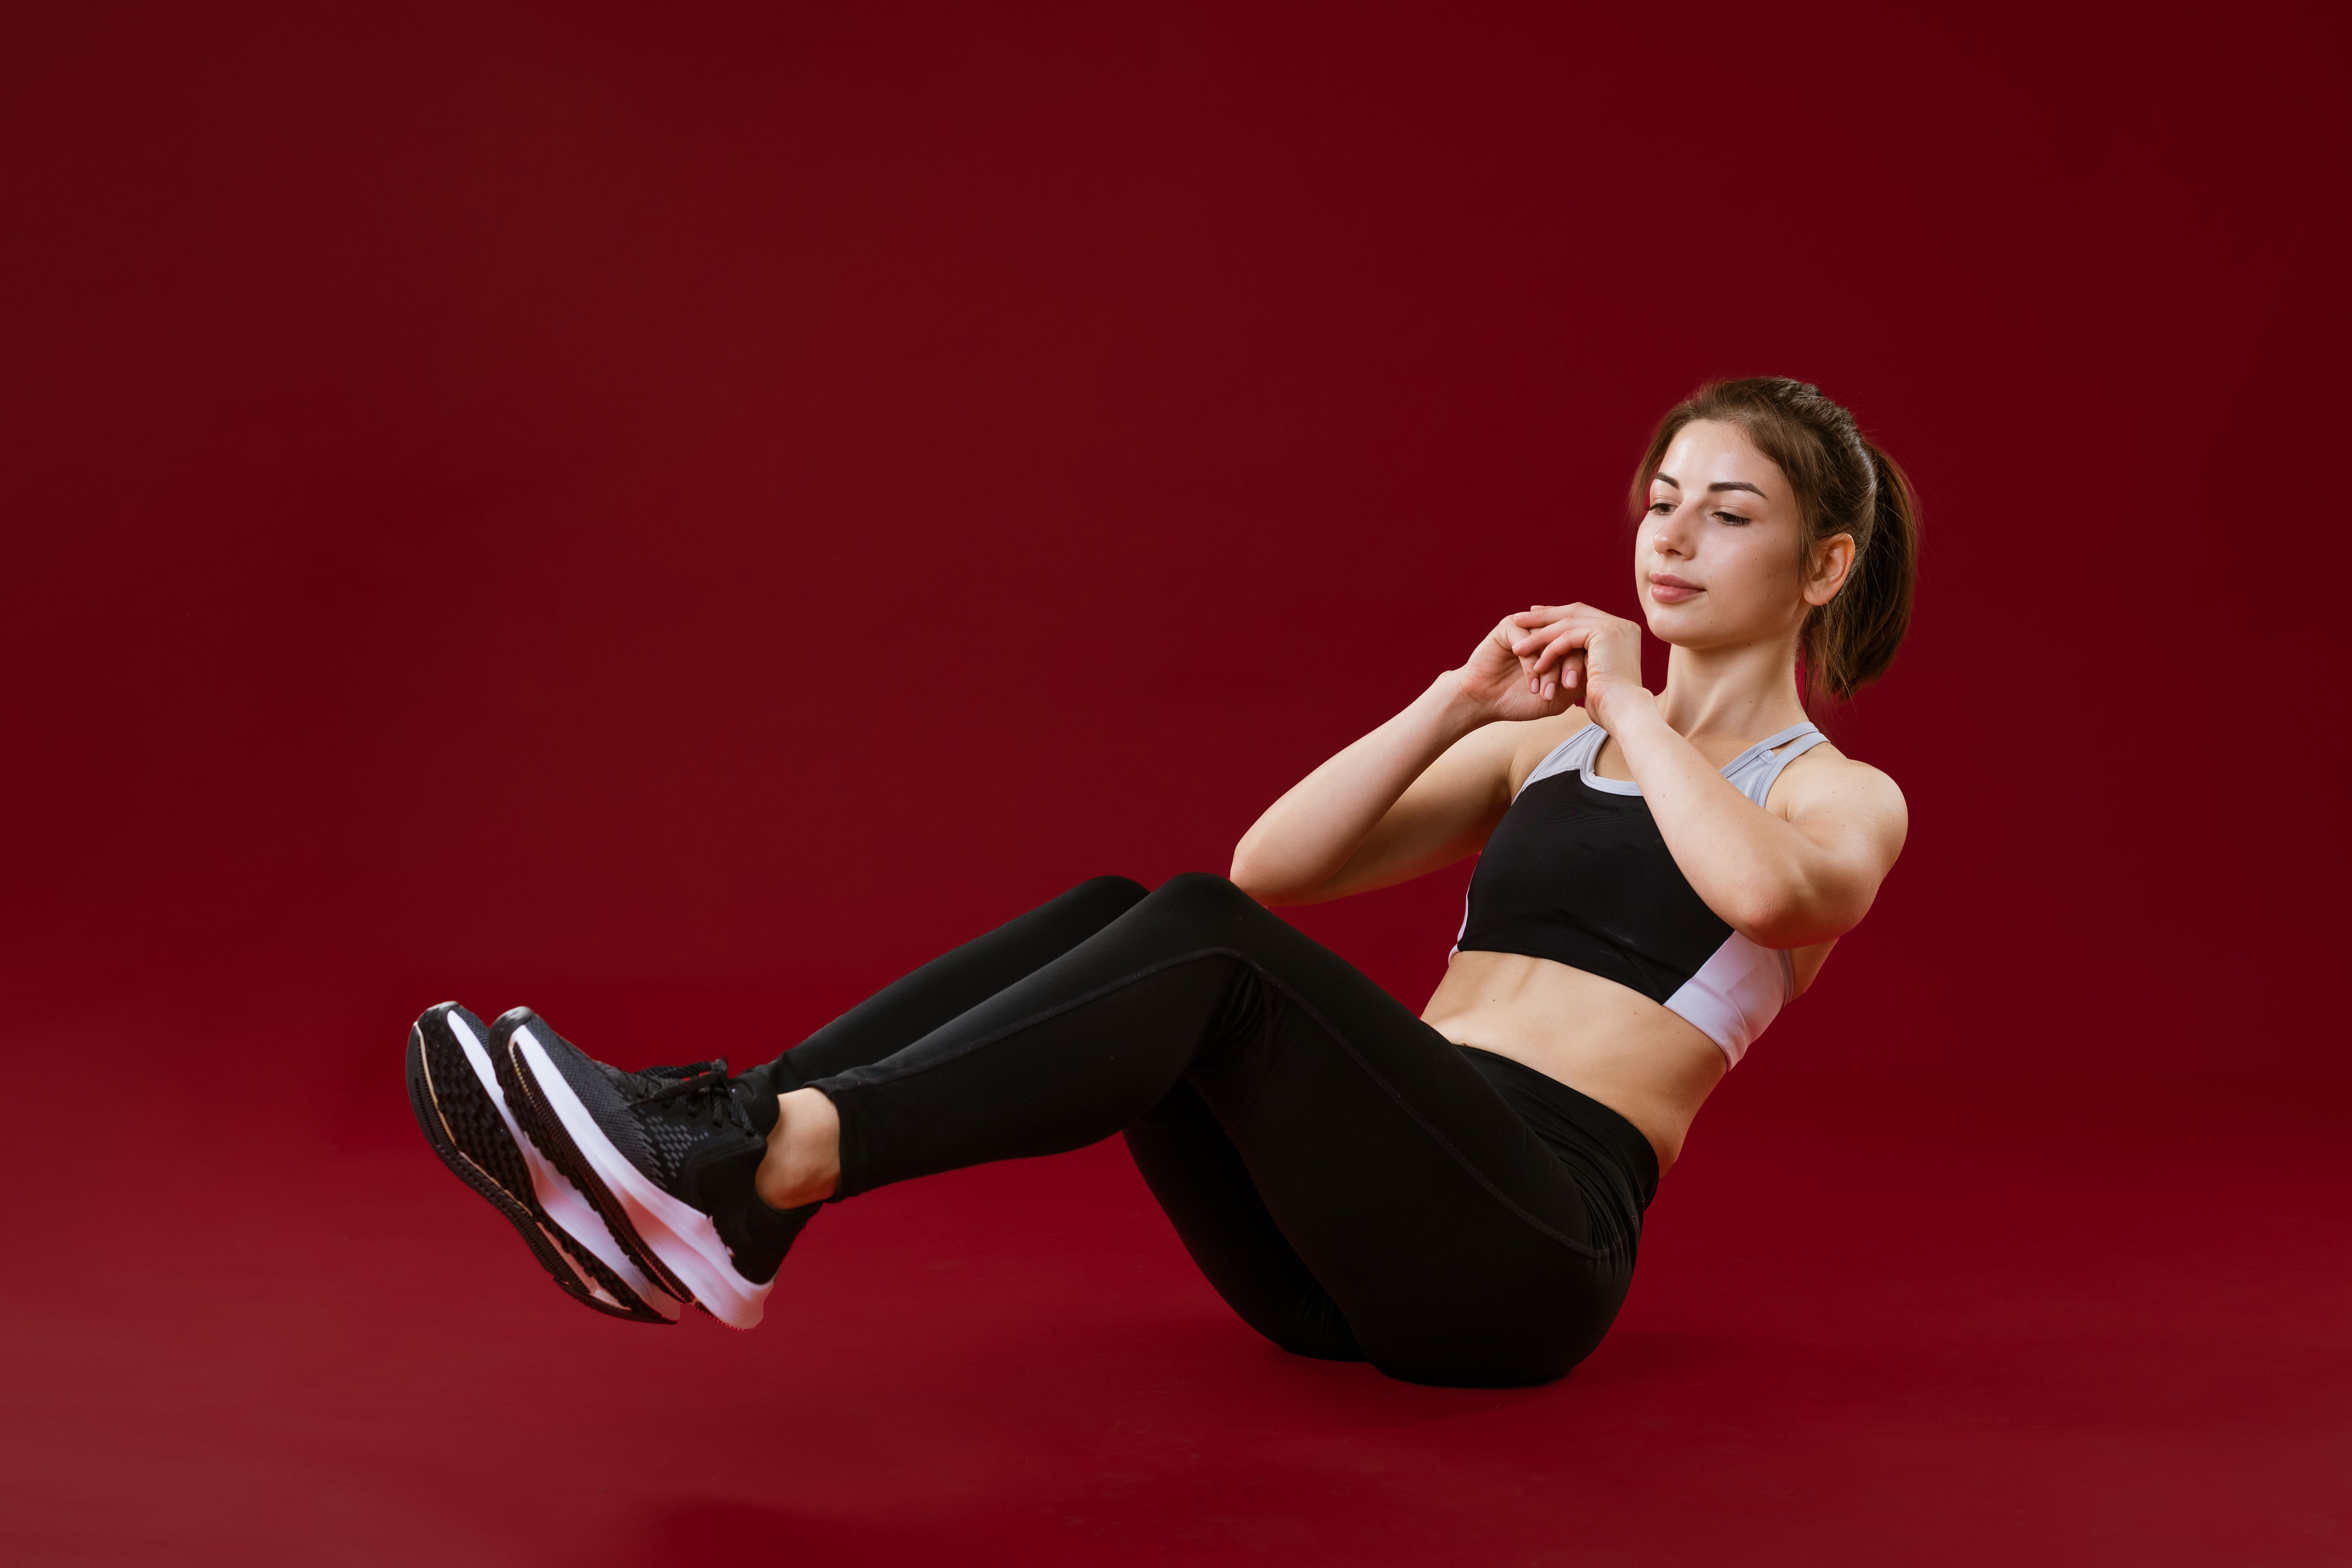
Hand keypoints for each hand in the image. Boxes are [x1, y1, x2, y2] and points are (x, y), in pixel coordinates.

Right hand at [1453, 610, 1583, 722]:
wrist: (1486, 703)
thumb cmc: (1521, 700)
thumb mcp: (1558, 697)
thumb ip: (1578, 683)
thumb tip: (1599, 672)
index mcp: (1561, 643)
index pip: (1584, 644)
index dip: (1587, 664)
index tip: (1582, 688)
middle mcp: (1547, 631)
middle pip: (1571, 639)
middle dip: (1570, 666)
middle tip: (1569, 687)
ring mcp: (1529, 627)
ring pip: (1550, 641)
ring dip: (1550, 669)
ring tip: (1547, 692)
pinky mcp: (1510, 627)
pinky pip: (1528, 642)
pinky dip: (1531, 666)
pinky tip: (1531, 685)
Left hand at [1505, 603, 1649, 730]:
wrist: (1625, 713)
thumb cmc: (1610, 704)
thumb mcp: (1598, 674)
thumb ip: (1587, 657)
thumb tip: (1569, 654)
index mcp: (1622, 631)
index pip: (1583, 616)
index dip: (1557, 616)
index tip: (1535, 619)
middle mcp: (1621, 624)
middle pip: (1574, 612)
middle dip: (1544, 616)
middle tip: (1518, 618)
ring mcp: (1614, 626)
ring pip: (1567, 624)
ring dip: (1539, 636)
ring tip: (1517, 648)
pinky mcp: (1604, 633)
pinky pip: (1567, 638)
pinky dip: (1549, 651)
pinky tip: (1535, 665)